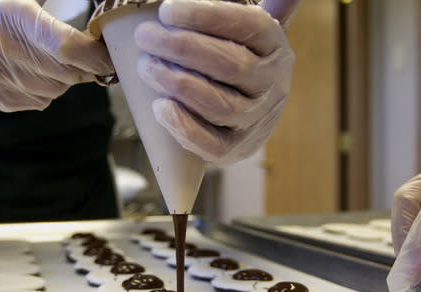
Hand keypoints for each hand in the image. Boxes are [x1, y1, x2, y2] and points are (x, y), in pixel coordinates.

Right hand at [0, 0, 112, 111]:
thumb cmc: (5, 10)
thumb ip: (63, 3)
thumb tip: (106, 11)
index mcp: (13, 14)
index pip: (65, 46)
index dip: (94, 57)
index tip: (107, 59)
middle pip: (64, 73)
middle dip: (81, 68)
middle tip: (80, 57)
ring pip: (54, 91)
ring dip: (61, 80)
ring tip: (45, 61)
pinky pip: (37, 103)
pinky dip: (43, 92)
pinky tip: (29, 73)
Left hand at [133, 0, 294, 165]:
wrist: (249, 117)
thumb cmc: (234, 62)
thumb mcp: (244, 32)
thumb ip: (237, 13)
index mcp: (275, 47)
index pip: (250, 26)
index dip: (207, 17)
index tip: (166, 10)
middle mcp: (272, 84)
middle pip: (231, 65)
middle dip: (182, 48)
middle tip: (145, 37)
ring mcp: (256, 120)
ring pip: (220, 105)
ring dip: (178, 84)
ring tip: (147, 67)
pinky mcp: (236, 149)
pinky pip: (212, 144)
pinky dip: (184, 126)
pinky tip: (161, 107)